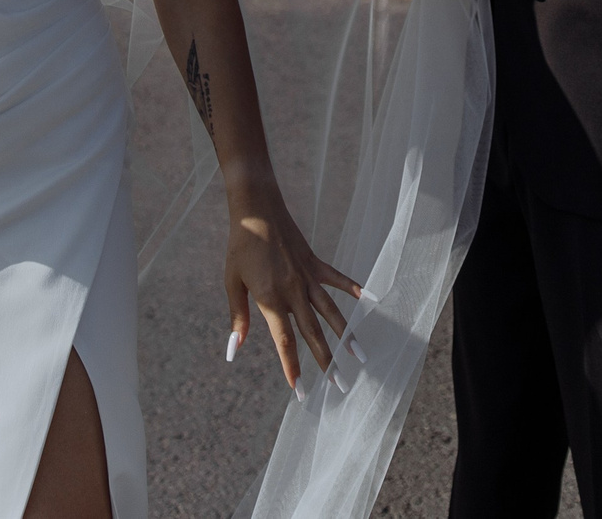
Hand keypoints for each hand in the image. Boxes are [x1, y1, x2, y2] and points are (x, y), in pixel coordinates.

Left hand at [224, 190, 364, 394]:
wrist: (256, 210)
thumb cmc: (240, 247)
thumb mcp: (232, 283)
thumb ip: (238, 318)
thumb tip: (233, 351)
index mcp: (271, 299)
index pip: (285, 342)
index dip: (292, 367)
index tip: (300, 391)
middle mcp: (294, 291)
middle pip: (314, 333)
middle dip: (326, 361)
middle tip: (340, 386)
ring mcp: (308, 276)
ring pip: (331, 312)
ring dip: (347, 335)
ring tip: (360, 357)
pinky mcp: (315, 262)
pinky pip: (337, 279)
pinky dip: (352, 288)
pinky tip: (369, 299)